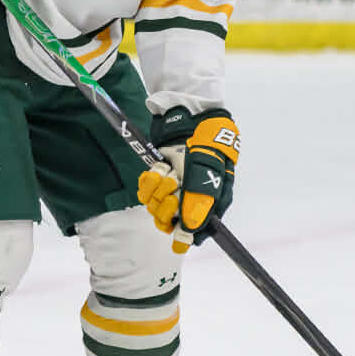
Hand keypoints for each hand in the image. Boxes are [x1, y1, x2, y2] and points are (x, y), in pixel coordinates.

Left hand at [136, 106, 239, 252]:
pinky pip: (145, 190)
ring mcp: (173, 188)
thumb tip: (189, 234)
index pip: (193, 232)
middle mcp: (189, 199)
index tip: (175, 232)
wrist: (192, 120)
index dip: (182, 234)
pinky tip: (159, 169)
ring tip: (168, 173)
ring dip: (158, 189)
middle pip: (169, 221)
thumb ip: (198, 204)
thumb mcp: (208, 175)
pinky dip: (149, 179)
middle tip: (173, 191)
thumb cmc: (207, 147)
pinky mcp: (159, 177)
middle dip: (167, 206)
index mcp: (209, 204)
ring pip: (154, 205)